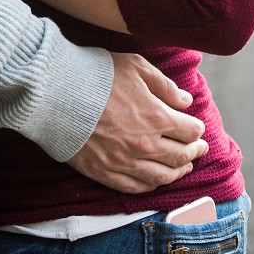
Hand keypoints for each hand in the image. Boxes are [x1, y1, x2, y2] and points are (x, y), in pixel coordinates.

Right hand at [66, 52, 209, 193]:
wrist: (55, 92)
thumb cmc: (96, 75)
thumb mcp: (135, 67)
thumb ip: (164, 85)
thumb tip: (185, 101)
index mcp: (157, 117)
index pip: (191, 131)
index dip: (197, 129)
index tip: (196, 127)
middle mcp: (146, 145)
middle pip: (181, 155)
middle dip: (194, 151)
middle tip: (199, 148)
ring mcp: (125, 162)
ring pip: (162, 176)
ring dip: (178, 172)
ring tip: (184, 167)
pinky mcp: (106, 173)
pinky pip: (136, 187)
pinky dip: (152, 185)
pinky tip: (156, 179)